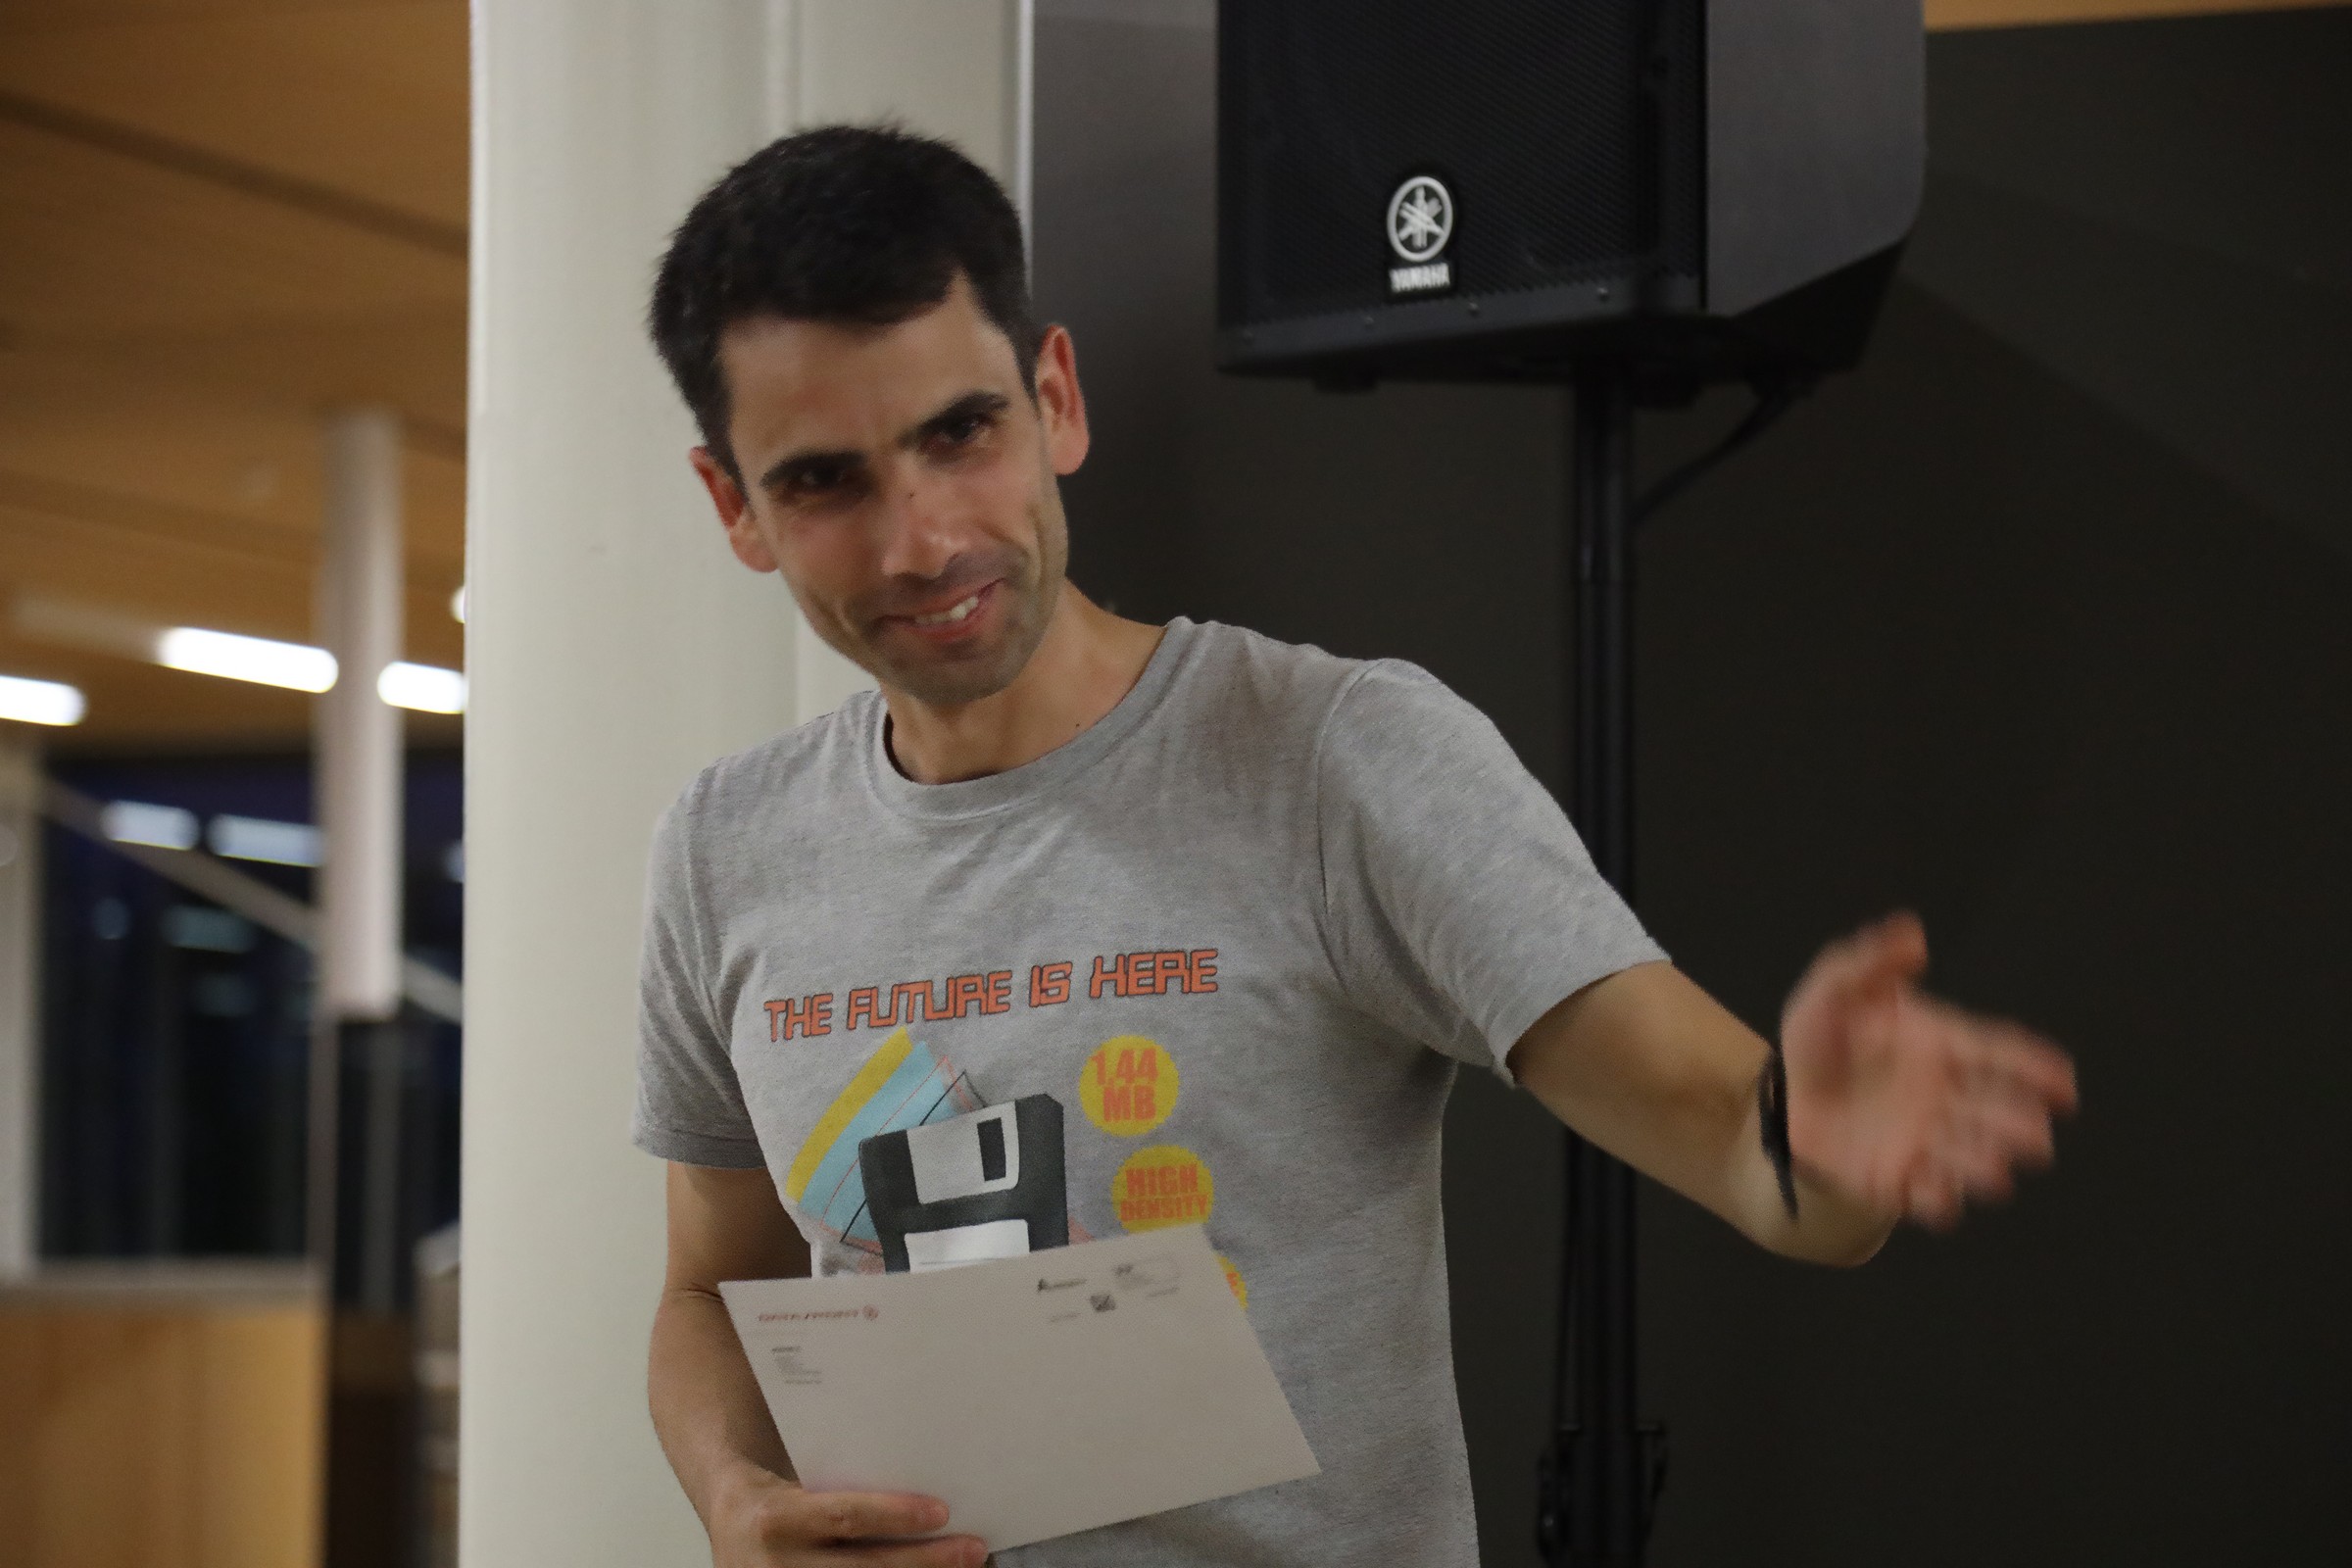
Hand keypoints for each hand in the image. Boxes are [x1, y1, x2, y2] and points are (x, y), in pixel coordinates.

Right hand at [707, 1464, 986, 1567]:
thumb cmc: (774, 1490)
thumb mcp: (796, 1479)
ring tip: (963, 1565)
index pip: (844, 1517)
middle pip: (864, 1567)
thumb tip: (919, 1467)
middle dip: (923, 1560)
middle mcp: (777, 1566)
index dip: (894, 1515)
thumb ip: (843, 1485)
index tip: (941, 1511)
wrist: (726, 1518)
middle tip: (973, 1548)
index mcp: (775, 1520)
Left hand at [1779, 912, 2077, 1229]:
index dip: (2035, 1067)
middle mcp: (1948, 1097)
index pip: (1999, 1053)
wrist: (1786, 1095)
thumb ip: (1870, 961)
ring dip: (1988, 1167)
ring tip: (1997, 1174)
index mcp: (1944, 1046)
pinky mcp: (1899, 1179)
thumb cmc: (1823, 1037)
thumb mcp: (1835, 990)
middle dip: (2021, 1127)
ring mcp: (1928, 1141)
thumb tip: (1913, 933)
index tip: (2064, 1084)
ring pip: (1973, 1159)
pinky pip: (1928, 1196)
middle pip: (1999, 1113)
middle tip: (2036, 1138)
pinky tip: (1942, 1202)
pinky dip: (1939, 1202)